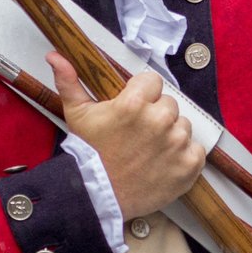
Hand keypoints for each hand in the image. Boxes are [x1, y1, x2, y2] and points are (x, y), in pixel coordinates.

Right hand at [49, 54, 204, 220]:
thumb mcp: (76, 114)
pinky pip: (196, 150)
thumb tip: (55, 55)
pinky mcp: (188, 165)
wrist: (97, 196)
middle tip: (138, 134)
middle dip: (156, 115)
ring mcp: (176, 143)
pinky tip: (164, 162)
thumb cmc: (88, 154)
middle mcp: (159, 120)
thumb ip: (69, 80)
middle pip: (169, 104)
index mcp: (134, 103)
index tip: (133, 110)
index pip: (153, 81)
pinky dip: (184, 156)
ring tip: (149, 151)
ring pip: (183, 126)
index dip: (142, 94)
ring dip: (170, 135)